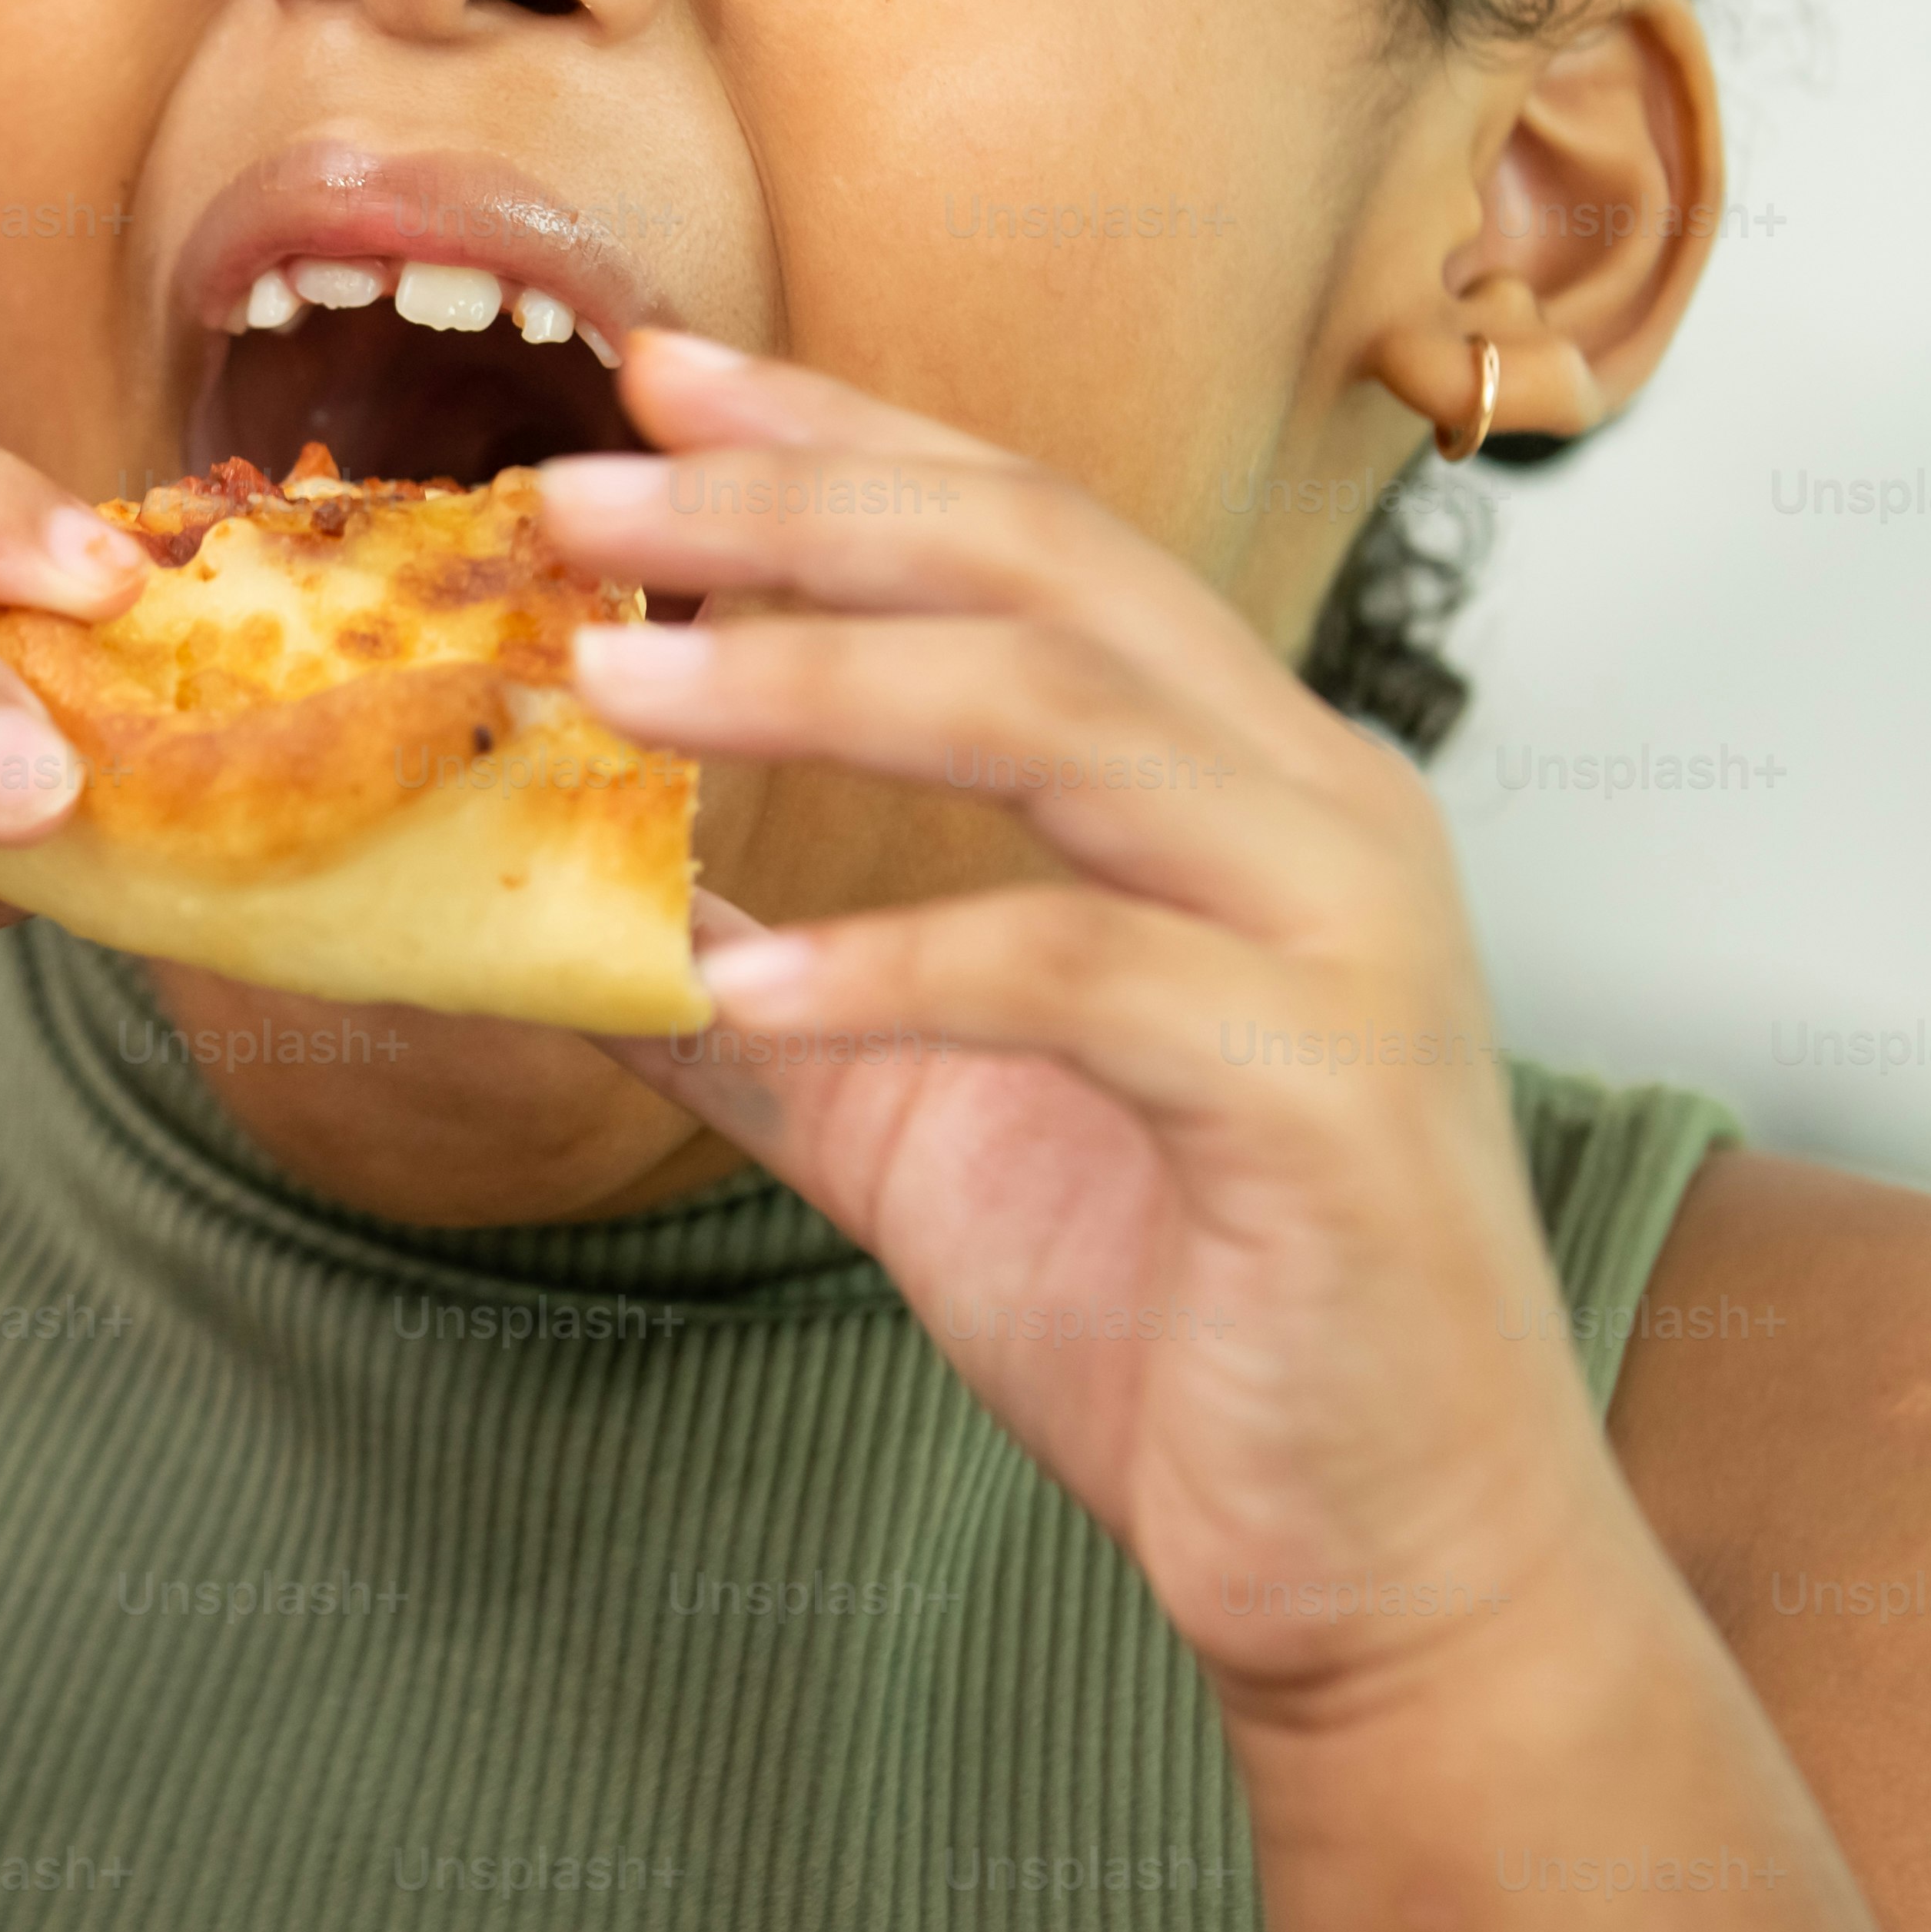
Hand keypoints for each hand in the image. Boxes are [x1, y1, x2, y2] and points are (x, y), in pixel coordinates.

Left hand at [544, 333, 1643, 1715]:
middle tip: (579, 494)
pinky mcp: (1323, 1097)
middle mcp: (1313, 805)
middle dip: (793, 510)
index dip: (837, 438)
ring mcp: (1340, 939)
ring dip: (816, 684)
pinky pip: (1090, 974)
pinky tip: (741, 983)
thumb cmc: (1178, 1311)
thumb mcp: (912, 1118)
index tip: (649, 377)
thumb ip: (761, 998)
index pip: (1027, 525)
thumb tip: (553, 924)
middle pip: (1037, 567)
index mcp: (1236, 772)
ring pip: (1065, 719)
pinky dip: (901, 965)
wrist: (1377, 1554)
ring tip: (614, 685)